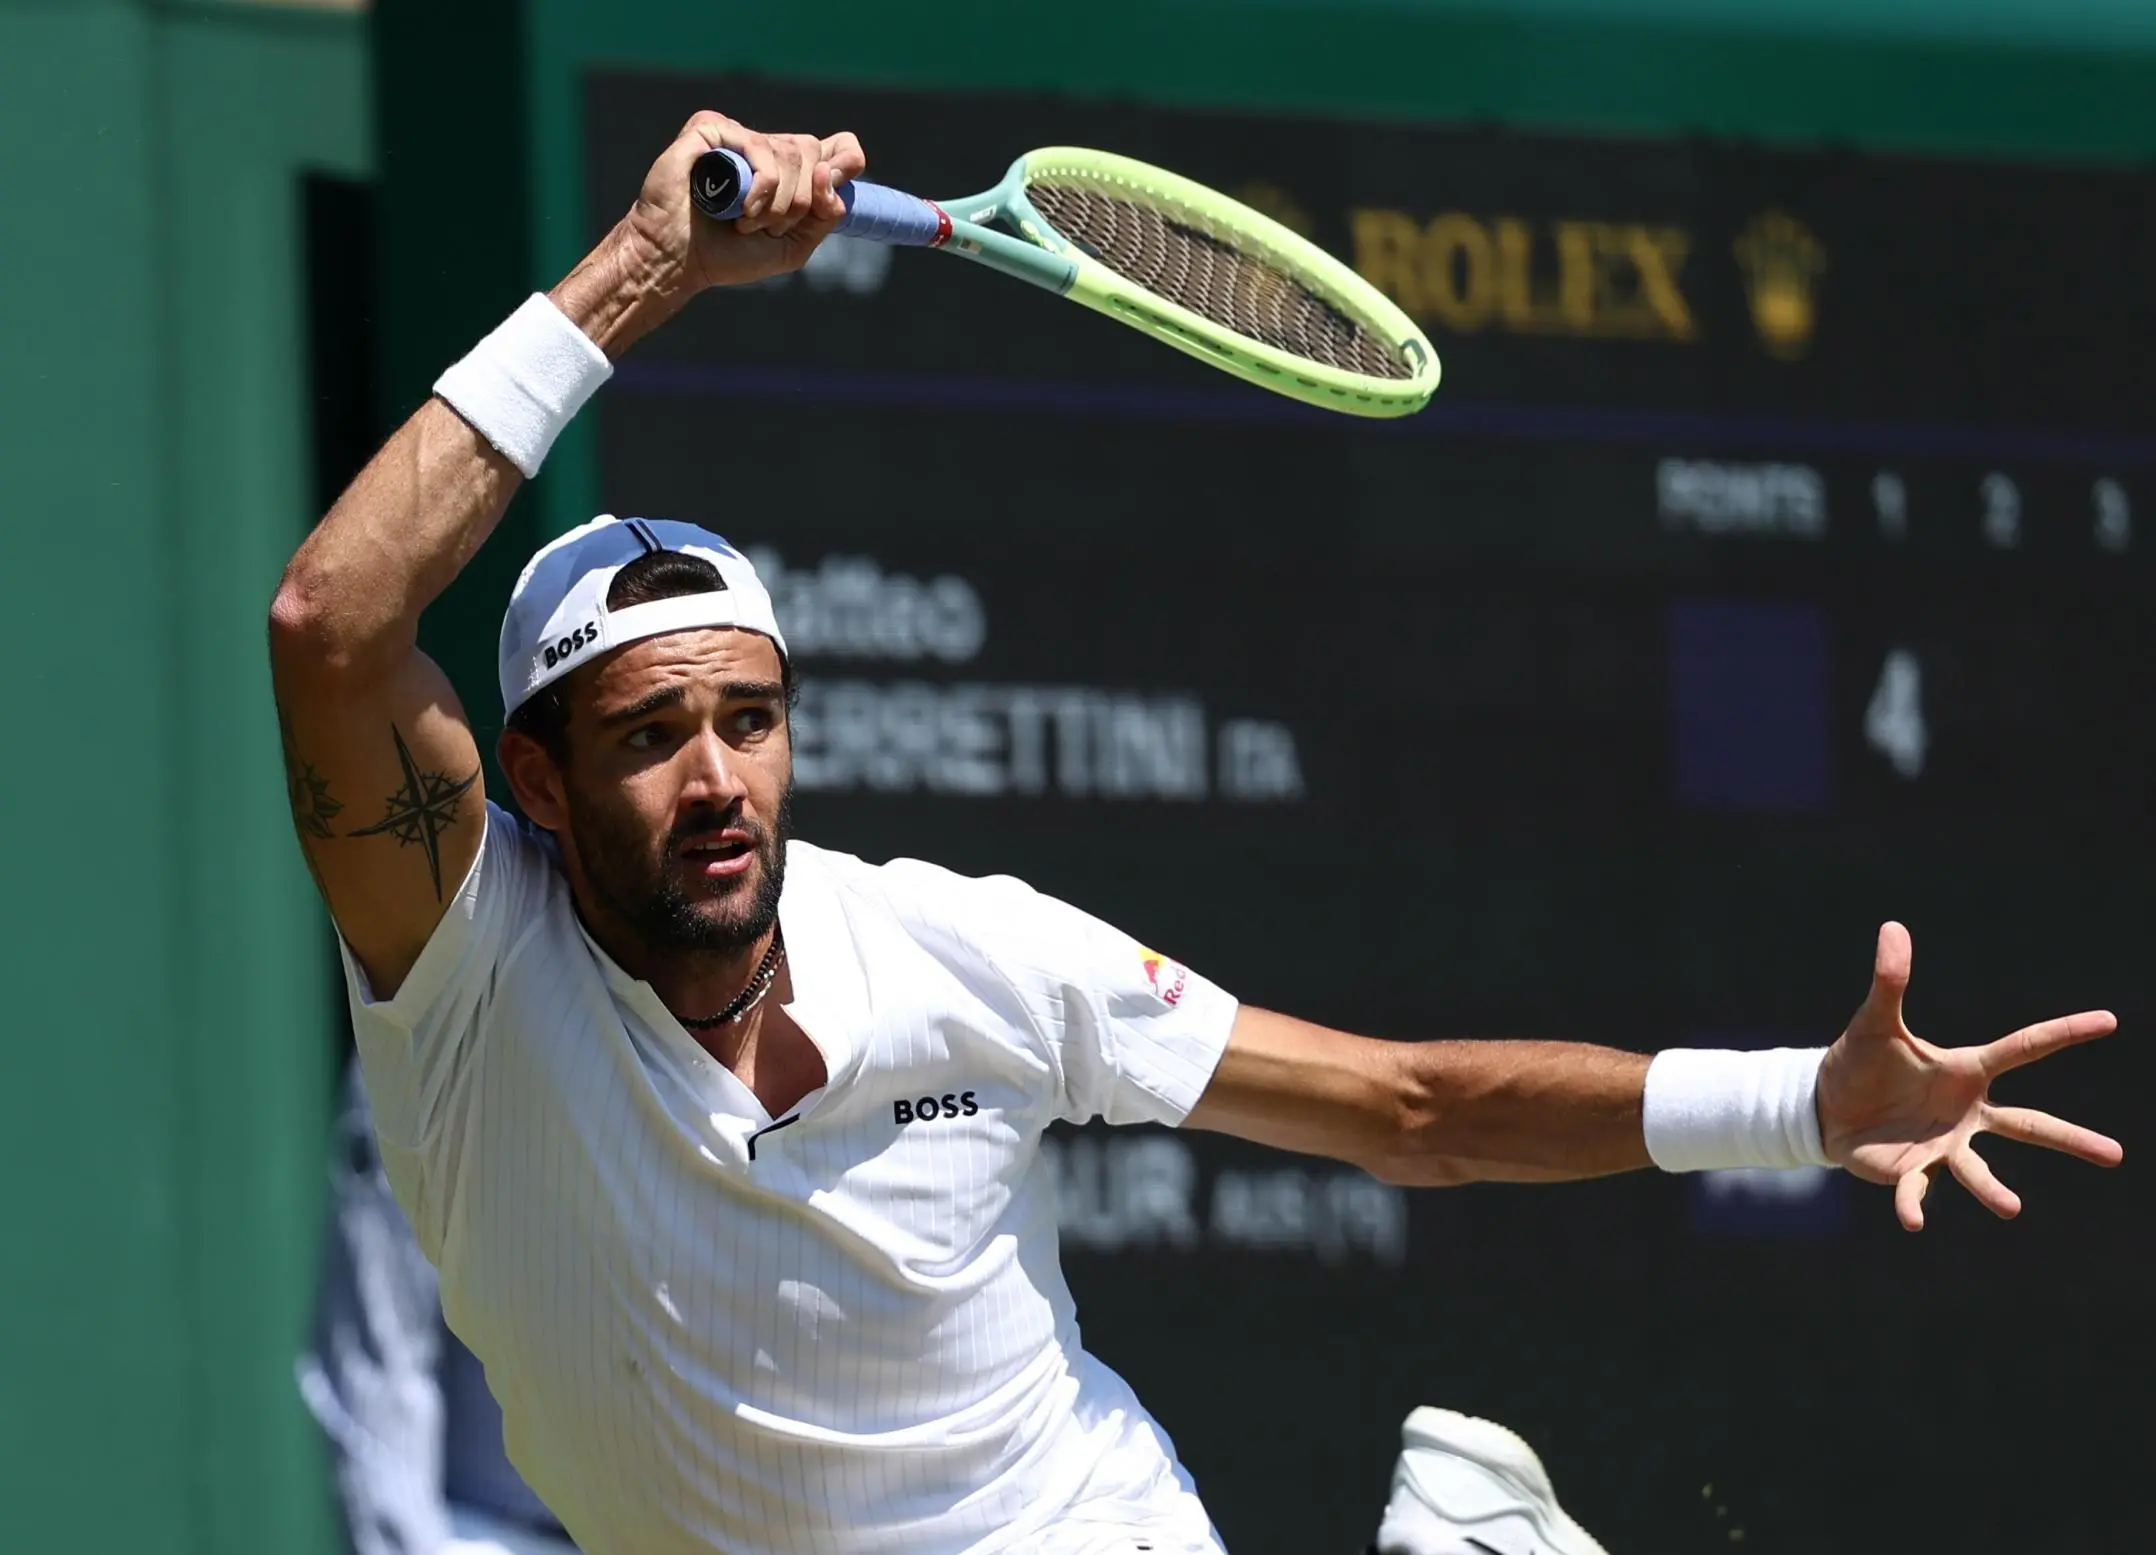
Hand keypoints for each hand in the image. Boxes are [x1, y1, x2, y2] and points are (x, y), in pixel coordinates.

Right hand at [551, 110, 866, 355]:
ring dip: (778, 203)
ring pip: (793, 152)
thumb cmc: (729, 255)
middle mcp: (766, 147)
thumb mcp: (793, 245)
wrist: (680, 260)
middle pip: (816, 153)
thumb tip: (832, 176)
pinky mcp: (712, 129)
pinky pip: (760, 145)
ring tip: (746, 222)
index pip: (839, 147)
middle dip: (801, 202)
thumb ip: (824, 216)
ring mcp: (739, 136)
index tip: (829, 198)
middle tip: (768, 226)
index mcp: (788, 171)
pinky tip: (738, 207)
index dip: (847, 163)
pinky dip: (760, 186)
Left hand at [1817, 921, 2121, 1230]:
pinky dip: (1914, 1204)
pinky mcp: (1911, 1170)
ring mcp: (1943, 1145)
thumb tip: (1892, 927)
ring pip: (1978, 1170)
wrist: (1827, 1105)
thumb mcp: (1875, 1021)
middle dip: (2070, 1141)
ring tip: (2012, 1208)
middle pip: (2027, 1126)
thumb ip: (1889, 980)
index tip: (2110, 1020)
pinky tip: (1913, 1222)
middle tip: (2117, 1155)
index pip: (2023, 1048)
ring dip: (1993, 1190)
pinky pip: (1917, 1190)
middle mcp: (1966, 1112)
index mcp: (1966, 1070)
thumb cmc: (1862, 1062)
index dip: (2064, 1032)